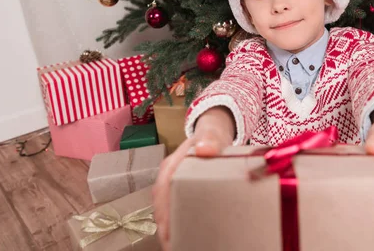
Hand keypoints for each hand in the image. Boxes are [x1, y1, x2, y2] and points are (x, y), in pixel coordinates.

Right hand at [153, 106, 234, 250]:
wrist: (213, 134)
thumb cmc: (211, 136)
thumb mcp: (211, 135)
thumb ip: (209, 140)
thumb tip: (204, 148)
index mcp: (172, 164)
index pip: (162, 189)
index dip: (163, 211)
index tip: (167, 231)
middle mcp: (167, 175)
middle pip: (161, 204)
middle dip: (164, 226)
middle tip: (172, 246)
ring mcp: (171, 184)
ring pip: (164, 209)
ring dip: (168, 227)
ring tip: (176, 245)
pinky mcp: (180, 190)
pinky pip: (173, 208)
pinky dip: (175, 223)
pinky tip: (184, 235)